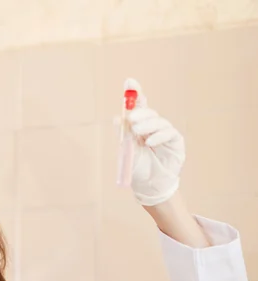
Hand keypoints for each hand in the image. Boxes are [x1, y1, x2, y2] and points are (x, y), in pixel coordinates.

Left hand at [126, 78, 185, 205]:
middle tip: (131, 118)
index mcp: (140, 128)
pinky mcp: (175, 141)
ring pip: (158, 121)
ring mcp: (165, 134)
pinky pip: (168, 133)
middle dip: (140, 112)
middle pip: (148, 112)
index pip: (139, 107)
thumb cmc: (139, 170)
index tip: (130, 81)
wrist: (150, 187)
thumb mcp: (128, 151)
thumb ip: (124, 134)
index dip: (136, 93)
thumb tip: (117, 117)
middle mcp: (153, 128)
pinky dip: (158, 135)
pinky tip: (150, 142)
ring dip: (147, 125)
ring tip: (137, 132)